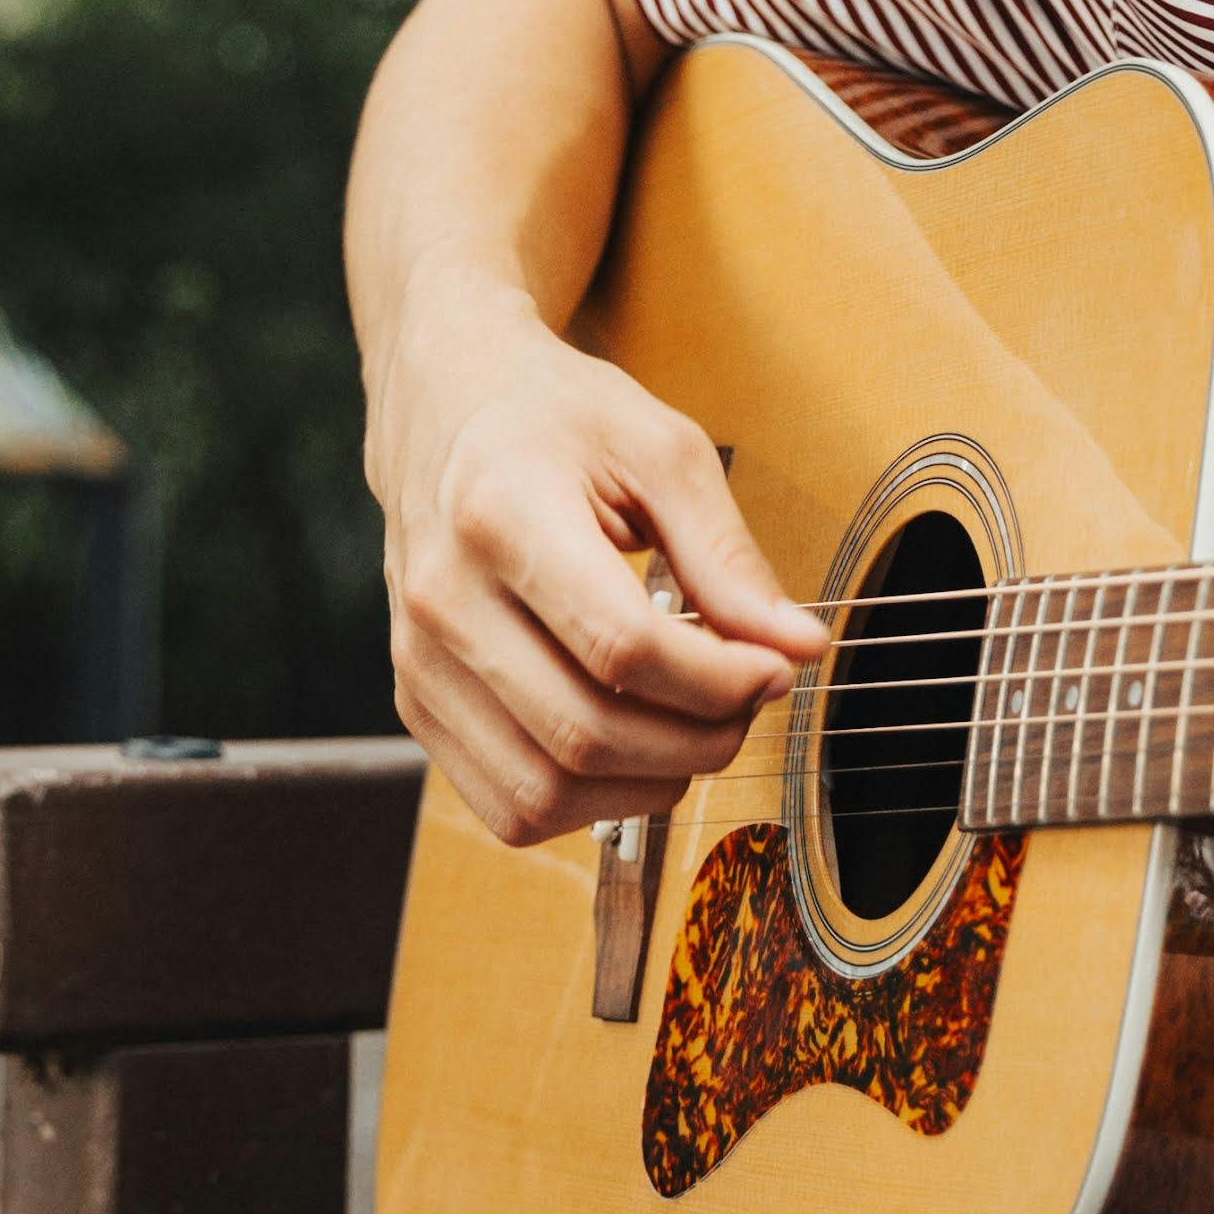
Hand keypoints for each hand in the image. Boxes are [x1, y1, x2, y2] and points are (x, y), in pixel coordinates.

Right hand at [371, 275, 824, 849]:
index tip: (774, 668)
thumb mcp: (659, 450)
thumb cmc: (554, 420)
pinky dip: (588, 804)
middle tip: (747, 701)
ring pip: (544, 791)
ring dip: (648, 784)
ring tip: (694, 727)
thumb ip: (728, 555)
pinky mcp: (416, 703)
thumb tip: (797, 647)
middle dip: (697, 739)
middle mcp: (441, 597)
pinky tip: (632, 750)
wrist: (444, 407)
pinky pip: (508, 806)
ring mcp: (418, 660)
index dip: (718, 679)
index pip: (621, 647)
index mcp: (501, 513)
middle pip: (585, 732)